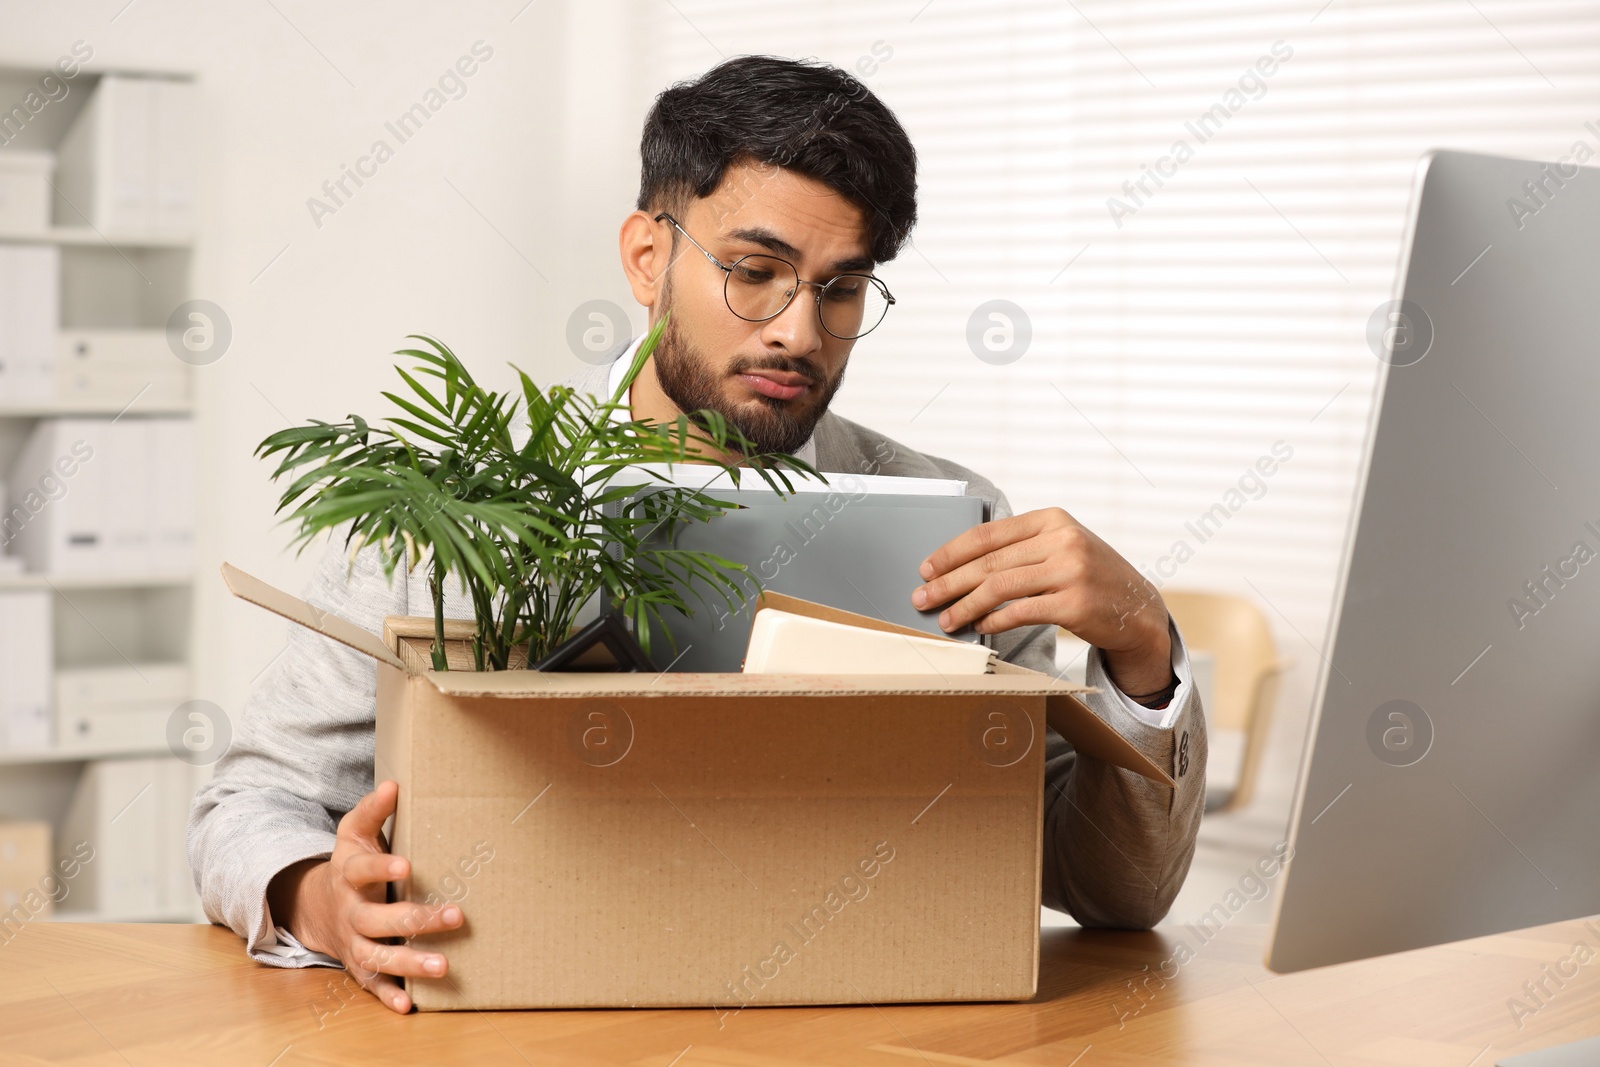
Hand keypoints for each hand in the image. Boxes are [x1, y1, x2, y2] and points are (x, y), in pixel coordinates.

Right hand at [266, 780, 463, 1013]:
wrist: (319, 906)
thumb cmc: (350, 862)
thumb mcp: (354, 832)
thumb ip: (373, 810)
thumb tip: (394, 785)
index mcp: (349, 875)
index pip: (362, 871)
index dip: (382, 868)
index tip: (407, 865)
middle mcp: (351, 912)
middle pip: (378, 920)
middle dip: (416, 920)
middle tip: (456, 915)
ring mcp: (354, 942)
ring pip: (377, 957)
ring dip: (409, 964)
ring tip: (443, 966)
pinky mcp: (359, 965)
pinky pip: (372, 984)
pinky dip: (388, 996)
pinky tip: (410, 1005)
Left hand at [913, 507, 1172, 695]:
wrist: (1138, 608)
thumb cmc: (1089, 578)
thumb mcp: (1061, 547)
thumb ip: (1021, 547)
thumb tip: (960, 565)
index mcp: (1052, 519)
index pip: (987, 535)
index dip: (950, 553)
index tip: (926, 568)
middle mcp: (1062, 540)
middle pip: (988, 563)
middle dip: (948, 582)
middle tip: (922, 599)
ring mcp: (1070, 571)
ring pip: (999, 588)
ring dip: (964, 606)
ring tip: (946, 620)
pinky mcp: (1074, 604)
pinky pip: (1019, 612)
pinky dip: (993, 621)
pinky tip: (979, 627)